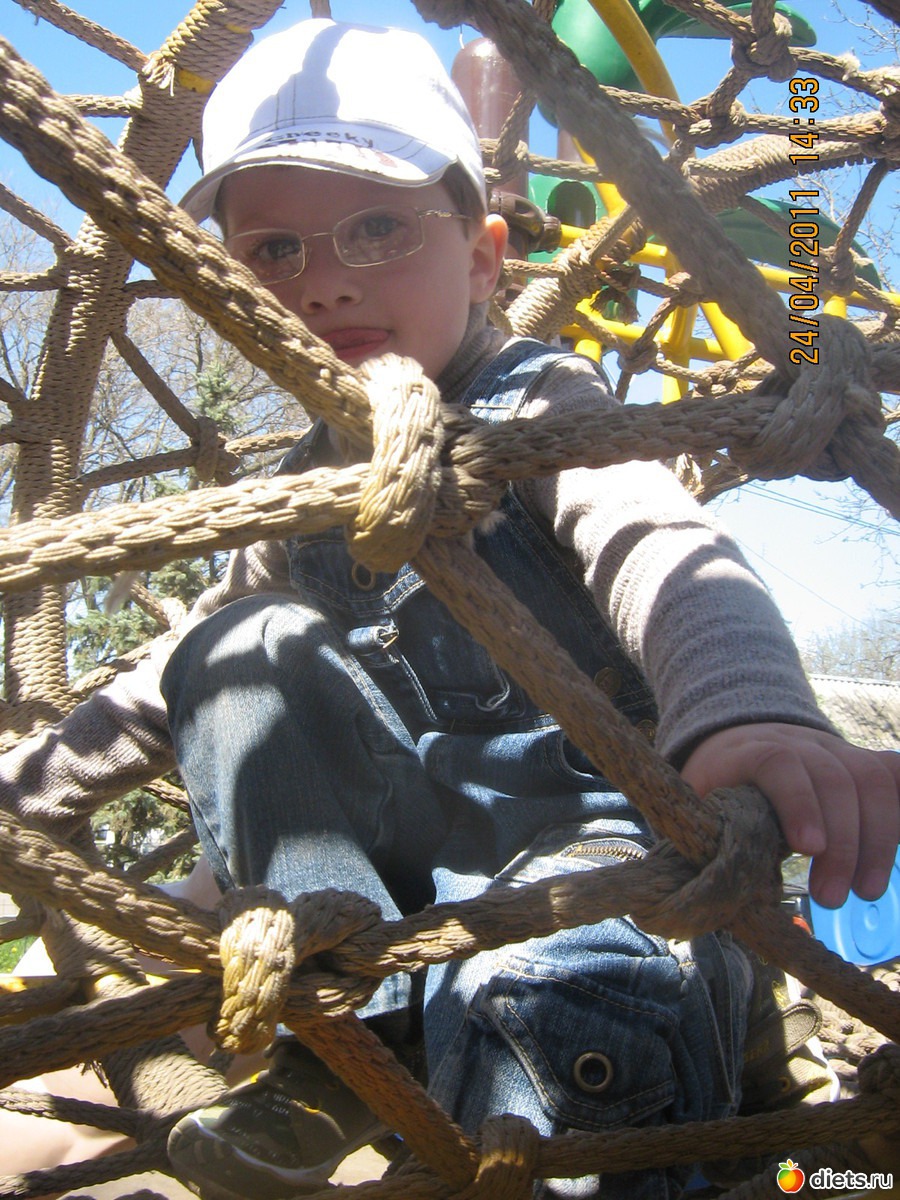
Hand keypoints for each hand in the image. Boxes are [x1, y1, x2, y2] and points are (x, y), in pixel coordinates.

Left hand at [681, 722, 899, 908]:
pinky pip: (893, 772)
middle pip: (833, 778)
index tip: (808, 848)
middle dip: (841, 842)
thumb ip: (704, 834)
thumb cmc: (716, 788)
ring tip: (865, 890)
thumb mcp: (695, 805)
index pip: (778, 762)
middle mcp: (797, 742)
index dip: (797, 802)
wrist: (737, 744)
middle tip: (831, 897)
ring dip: (877, 839)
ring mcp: (833, 749)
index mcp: (748, 750)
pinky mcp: (859, 760)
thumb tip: (711, 885)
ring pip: (870, 779)